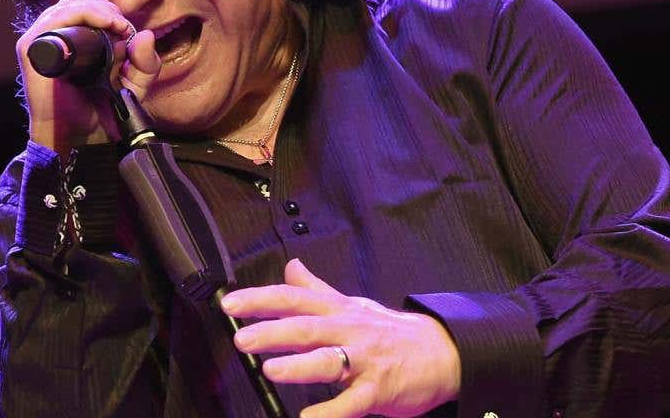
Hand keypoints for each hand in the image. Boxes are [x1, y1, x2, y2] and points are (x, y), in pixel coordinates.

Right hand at [17, 0, 160, 153]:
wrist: (79, 136)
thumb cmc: (101, 111)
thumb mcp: (134, 86)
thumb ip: (145, 63)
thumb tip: (145, 35)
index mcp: (73, 41)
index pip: (87, 8)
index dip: (109, 11)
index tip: (127, 29)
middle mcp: (55, 38)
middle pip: (78, 2)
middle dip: (105, 8)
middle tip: (123, 26)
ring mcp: (41, 42)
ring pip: (68, 6)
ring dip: (97, 9)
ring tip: (117, 24)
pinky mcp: (32, 50)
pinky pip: (54, 19)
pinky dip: (81, 14)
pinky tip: (104, 24)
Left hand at [220, 259, 460, 417]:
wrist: (439, 352)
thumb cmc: (388, 331)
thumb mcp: (350, 303)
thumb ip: (316, 288)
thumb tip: (290, 267)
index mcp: (337, 310)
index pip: (293, 298)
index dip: (260, 299)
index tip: (230, 304)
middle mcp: (347, 331)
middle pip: (306, 328)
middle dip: (272, 332)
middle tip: (242, 339)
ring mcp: (363, 361)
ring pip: (328, 361)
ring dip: (299, 366)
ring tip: (271, 370)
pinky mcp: (377, 390)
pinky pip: (351, 403)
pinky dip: (330, 412)